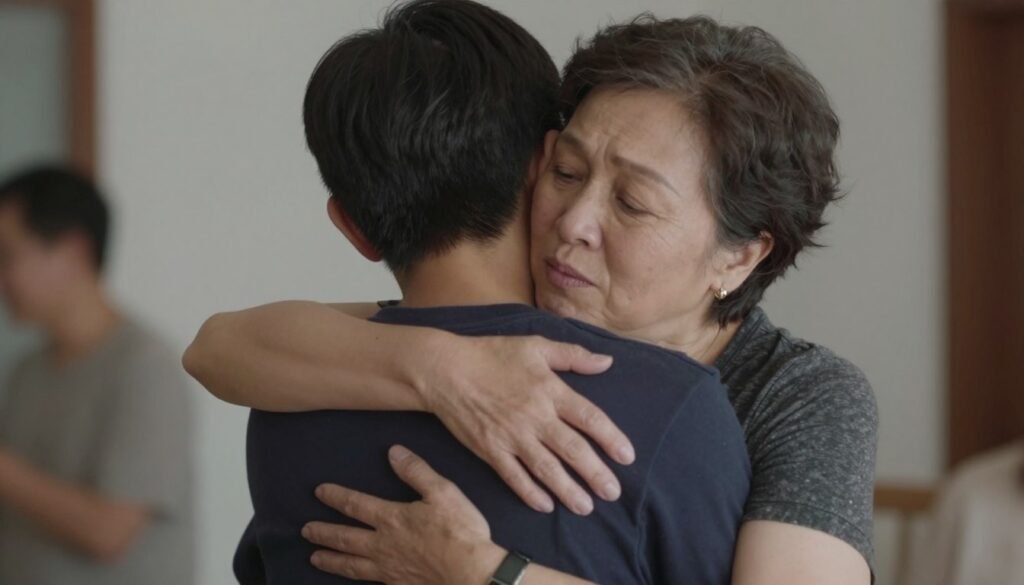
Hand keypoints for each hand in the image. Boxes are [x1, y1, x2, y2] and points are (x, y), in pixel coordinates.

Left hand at [304, 445, 506, 583]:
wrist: (472, 574)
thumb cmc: (460, 532)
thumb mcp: (443, 492)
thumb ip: (416, 472)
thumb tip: (394, 452)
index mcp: (392, 518)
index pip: (356, 505)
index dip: (336, 497)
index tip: (319, 492)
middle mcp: (384, 545)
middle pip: (346, 538)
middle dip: (323, 532)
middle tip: (305, 530)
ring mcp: (389, 569)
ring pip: (351, 565)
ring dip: (331, 560)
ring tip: (315, 558)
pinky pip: (369, 583)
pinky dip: (354, 580)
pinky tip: (352, 580)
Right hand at [423, 335, 634, 514]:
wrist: (445, 370)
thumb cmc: (491, 354)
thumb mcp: (535, 345)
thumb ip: (573, 356)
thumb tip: (607, 362)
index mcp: (550, 390)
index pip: (589, 418)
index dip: (611, 438)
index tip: (627, 456)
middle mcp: (535, 417)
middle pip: (573, 450)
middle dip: (596, 474)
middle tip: (612, 493)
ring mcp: (512, 437)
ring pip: (547, 470)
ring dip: (568, 490)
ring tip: (586, 507)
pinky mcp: (490, 450)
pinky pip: (514, 477)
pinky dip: (530, 493)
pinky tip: (546, 505)